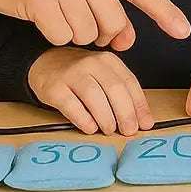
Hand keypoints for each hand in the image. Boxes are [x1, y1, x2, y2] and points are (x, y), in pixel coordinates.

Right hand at [0, 0, 189, 49]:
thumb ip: (105, 0)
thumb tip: (126, 39)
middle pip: (113, 23)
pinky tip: (39, 16)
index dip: (164, 11)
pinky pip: (61, 37)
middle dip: (99, 35)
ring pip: (87, 34)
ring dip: (72, 34)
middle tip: (77, 21)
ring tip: (54, 11)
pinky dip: (52, 36)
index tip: (184, 31)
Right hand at [27, 48, 154, 135]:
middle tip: (128, 131)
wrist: (45, 63)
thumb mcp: (104, 75)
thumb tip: (144, 121)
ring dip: (106, 118)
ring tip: (110, 130)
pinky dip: (84, 120)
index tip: (145, 124)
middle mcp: (91, 63)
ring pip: (94, 97)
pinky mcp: (54, 88)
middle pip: (114, 89)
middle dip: (125, 113)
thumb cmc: (80, 74)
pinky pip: (71, 106)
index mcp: (108, 60)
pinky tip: (91, 128)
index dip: (139, 105)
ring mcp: (71, 74)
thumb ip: (123, 93)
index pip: (130, 82)